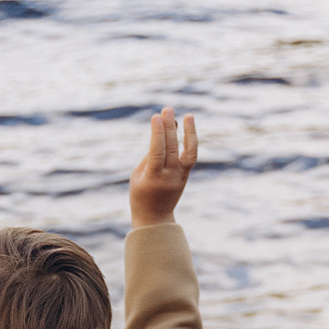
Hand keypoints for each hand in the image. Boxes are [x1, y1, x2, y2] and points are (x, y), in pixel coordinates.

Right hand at [129, 107, 197, 226]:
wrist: (155, 218)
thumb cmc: (140, 194)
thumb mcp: (138, 175)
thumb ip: (150, 154)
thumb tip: (164, 131)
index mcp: (153, 178)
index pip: (157, 152)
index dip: (157, 133)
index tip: (156, 117)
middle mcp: (169, 177)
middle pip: (172, 148)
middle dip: (169, 128)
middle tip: (167, 110)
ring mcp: (180, 177)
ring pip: (188, 152)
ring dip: (189, 133)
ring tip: (188, 115)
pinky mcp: (186, 176)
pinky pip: (190, 156)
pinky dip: (190, 140)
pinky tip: (188, 126)